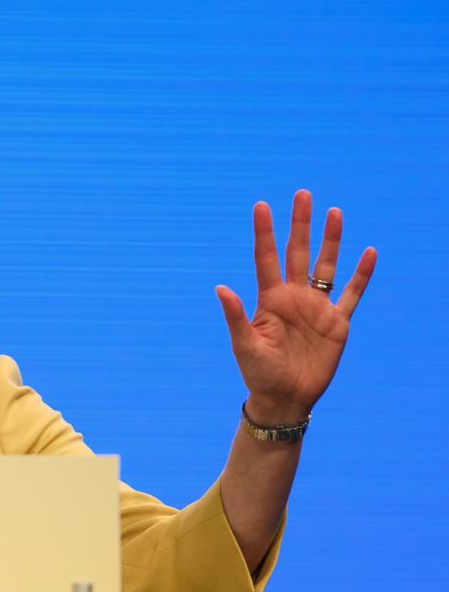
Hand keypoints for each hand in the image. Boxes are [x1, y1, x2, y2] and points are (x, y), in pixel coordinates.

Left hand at [215, 190, 376, 423]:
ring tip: (334, 212)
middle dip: (300, 224)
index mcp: (270, 299)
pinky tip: (369, 253)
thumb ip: (236, 316)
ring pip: (326, 265)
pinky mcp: (337, 323)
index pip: (266, 257)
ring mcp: (317, 307)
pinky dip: (361, 275)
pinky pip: (352, 294)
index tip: (261, 205)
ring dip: (331, 240)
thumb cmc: (258, 373)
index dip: (264, 232)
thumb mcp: (244, 345)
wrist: (285, 397)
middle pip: (298, 252)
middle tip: (302, 194)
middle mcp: (294, 297)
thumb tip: (221, 288)